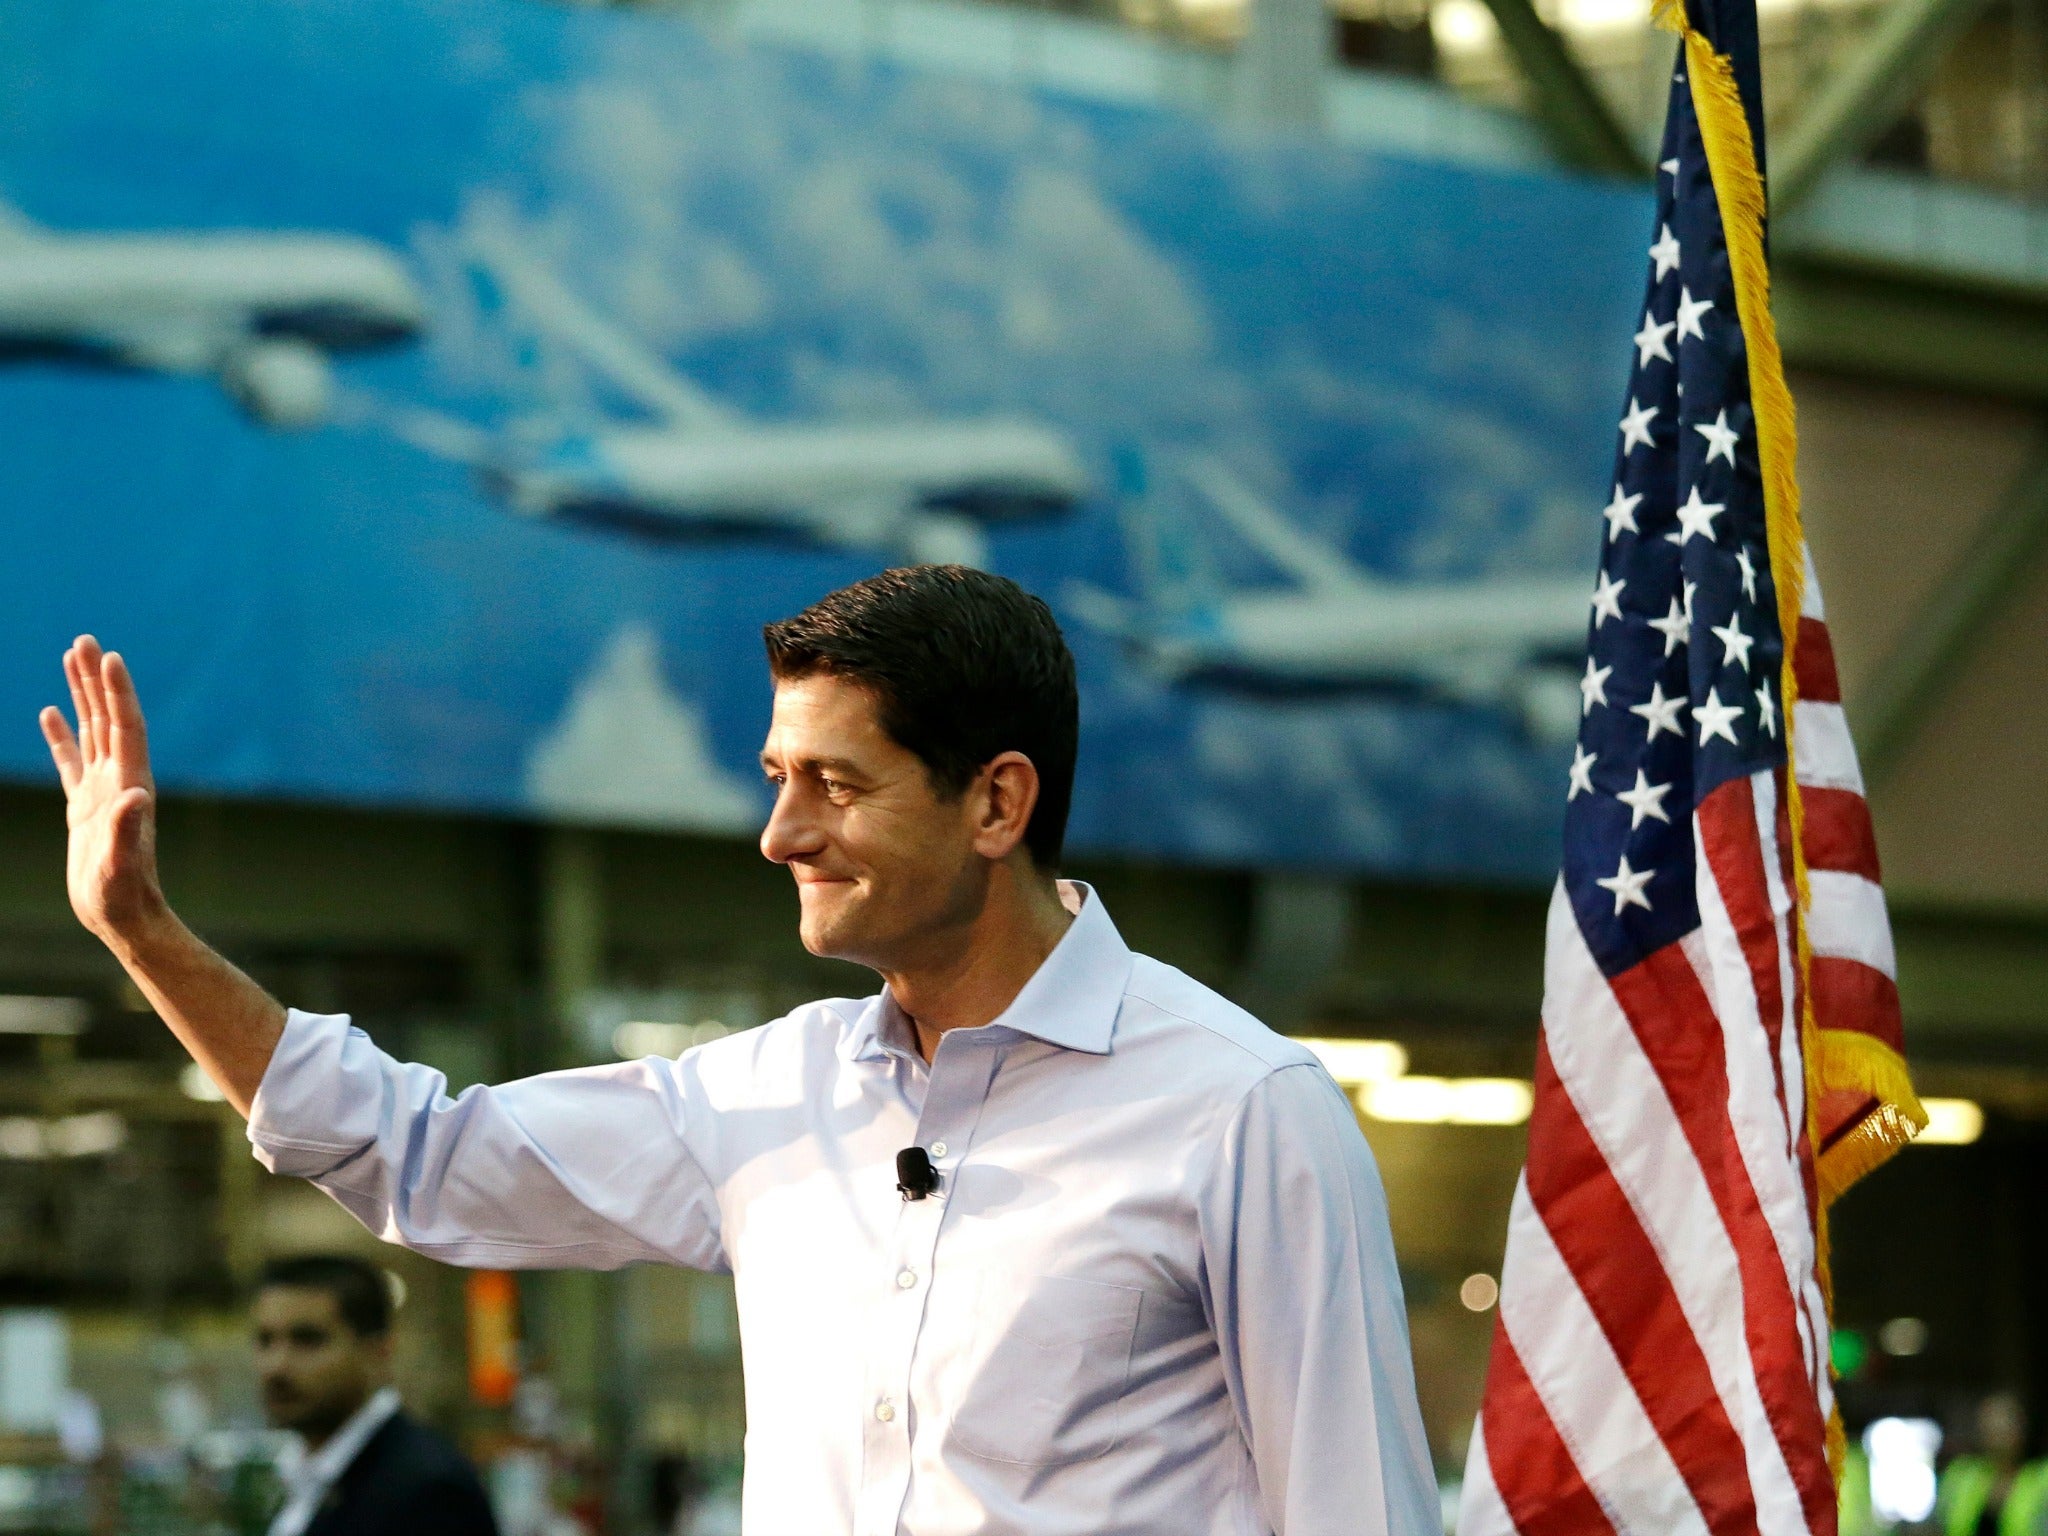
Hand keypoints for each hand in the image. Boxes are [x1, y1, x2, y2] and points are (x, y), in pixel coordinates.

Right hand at [41, 636, 165, 944]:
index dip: (119, 693)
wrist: (122, 916)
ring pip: (90, 730)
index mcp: (132, 784)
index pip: (126, 727)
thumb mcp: (121, 864)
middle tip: (85, 639)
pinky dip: (61, 733)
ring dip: (82, 694)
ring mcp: (101, 790)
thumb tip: (134, 795)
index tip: (110, 657)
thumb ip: (126, 830)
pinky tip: (51, 710)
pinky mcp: (84, 806)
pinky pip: (71, 760)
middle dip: (96, 679)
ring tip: (72, 657)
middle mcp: (120, 779)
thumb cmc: (123, 894)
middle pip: (108, 718)